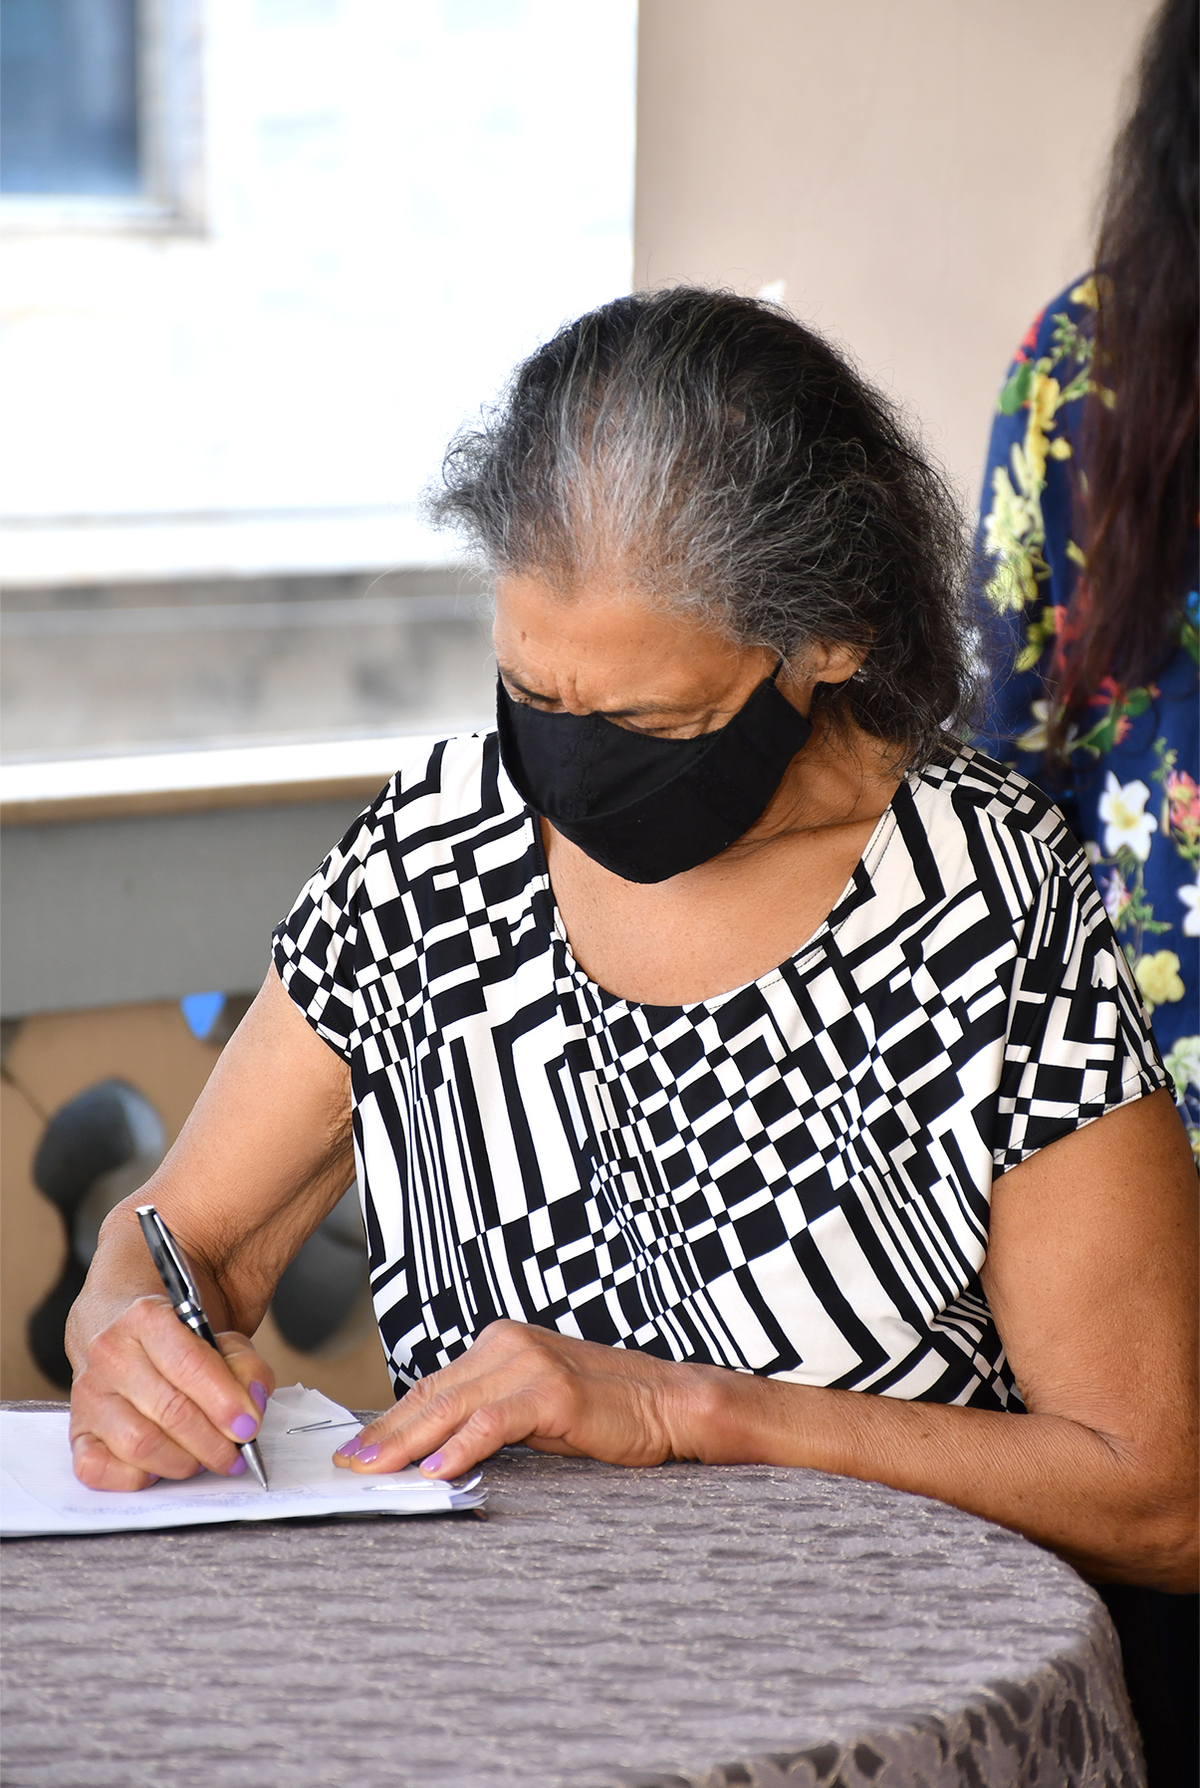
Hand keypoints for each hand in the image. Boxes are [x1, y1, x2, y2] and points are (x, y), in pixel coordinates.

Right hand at [69, 1295, 275, 1490]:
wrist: (122, 1334)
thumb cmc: (175, 1341)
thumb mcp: (218, 1335)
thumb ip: (244, 1365)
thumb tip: (252, 1404)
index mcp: (146, 1317)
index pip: (188, 1364)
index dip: (224, 1401)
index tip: (248, 1426)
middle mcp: (109, 1353)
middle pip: (169, 1411)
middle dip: (212, 1442)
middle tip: (235, 1453)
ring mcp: (88, 1395)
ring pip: (140, 1445)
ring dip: (183, 1462)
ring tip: (203, 1458)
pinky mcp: (76, 1432)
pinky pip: (101, 1470)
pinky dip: (138, 1478)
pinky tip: (161, 1464)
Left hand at [333, 1319, 723, 1478]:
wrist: (669, 1403)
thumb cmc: (604, 1412)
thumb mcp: (535, 1410)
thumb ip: (488, 1416)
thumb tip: (433, 1448)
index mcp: (500, 1345)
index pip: (432, 1387)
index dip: (390, 1421)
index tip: (355, 1449)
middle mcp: (507, 1345)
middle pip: (432, 1395)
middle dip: (385, 1434)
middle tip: (346, 1464)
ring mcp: (530, 1363)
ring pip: (452, 1406)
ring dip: (407, 1442)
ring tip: (374, 1471)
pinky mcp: (552, 1389)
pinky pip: (494, 1421)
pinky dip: (461, 1446)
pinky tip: (436, 1470)